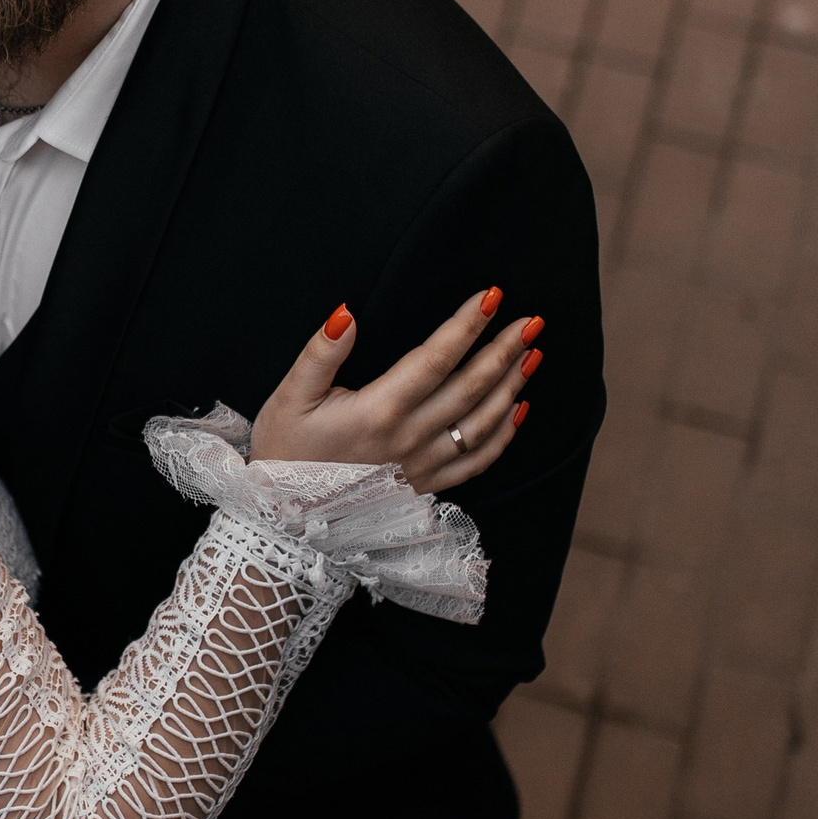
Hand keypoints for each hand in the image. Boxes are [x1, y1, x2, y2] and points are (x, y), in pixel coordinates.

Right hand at [251, 289, 541, 491]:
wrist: (285, 522)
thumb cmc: (285, 454)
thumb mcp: (289, 398)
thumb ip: (319, 354)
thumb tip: (346, 313)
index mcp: (379, 411)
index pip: (435, 358)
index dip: (466, 325)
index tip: (492, 296)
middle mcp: (409, 438)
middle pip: (470, 387)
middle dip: (504, 350)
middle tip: (532, 321)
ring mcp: (423, 466)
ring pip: (482, 423)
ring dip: (511, 386)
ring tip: (532, 355)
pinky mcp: (426, 487)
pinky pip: (477, 462)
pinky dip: (504, 436)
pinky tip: (518, 410)